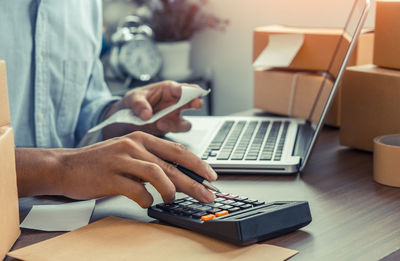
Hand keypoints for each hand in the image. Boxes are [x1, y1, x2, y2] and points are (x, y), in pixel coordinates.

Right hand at [16, 132, 216, 207]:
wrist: (66, 166)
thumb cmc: (100, 162)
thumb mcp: (129, 154)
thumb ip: (151, 162)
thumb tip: (178, 178)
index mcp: (142, 138)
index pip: (177, 150)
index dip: (197, 163)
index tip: (211, 176)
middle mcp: (134, 145)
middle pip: (172, 164)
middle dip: (194, 181)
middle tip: (208, 195)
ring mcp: (121, 159)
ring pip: (157, 173)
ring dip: (170, 190)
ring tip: (173, 200)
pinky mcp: (110, 176)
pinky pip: (136, 190)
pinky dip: (145, 199)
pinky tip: (146, 203)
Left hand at [103, 81, 202, 138]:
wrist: (127, 118)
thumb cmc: (133, 102)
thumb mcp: (132, 98)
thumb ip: (139, 105)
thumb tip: (146, 115)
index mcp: (168, 89)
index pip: (183, 88)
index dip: (189, 89)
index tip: (191, 92)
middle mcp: (175, 102)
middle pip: (193, 101)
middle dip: (197, 102)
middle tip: (196, 104)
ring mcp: (174, 116)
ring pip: (185, 121)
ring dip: (176, 124)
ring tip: (161, 123)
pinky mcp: (171, 127)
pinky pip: (177, 131)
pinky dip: (170, 131)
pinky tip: (159, 127)